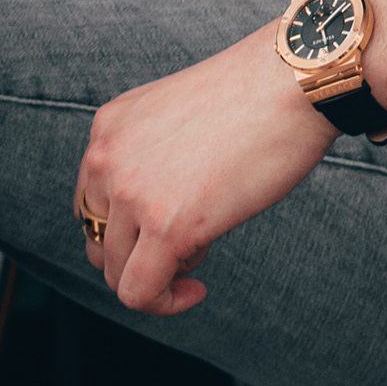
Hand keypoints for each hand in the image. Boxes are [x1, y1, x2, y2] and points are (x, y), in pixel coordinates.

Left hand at [74, 31, 333, 315]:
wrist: (294, 82)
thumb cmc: (258, 94)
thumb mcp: (178, 113)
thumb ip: (151, 152)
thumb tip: (156, 212)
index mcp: (109, 128)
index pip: (92, 202)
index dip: (128, 226)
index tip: (165, 228)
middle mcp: (106, 159)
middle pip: (97, 240)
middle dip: (139, 252)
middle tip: (188, 244)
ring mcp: (131, 194)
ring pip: (116, 271)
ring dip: (159, 273)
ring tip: (203, 248)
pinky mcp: (166, 226)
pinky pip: (140, 293)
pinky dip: (165, 302)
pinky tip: (195, 291)